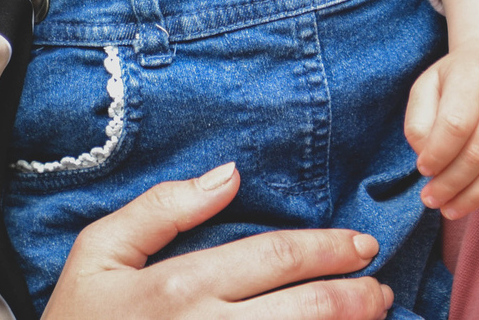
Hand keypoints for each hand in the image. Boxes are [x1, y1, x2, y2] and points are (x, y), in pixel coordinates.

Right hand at [42, 163, 393, 319]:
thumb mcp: (98, 253)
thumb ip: (161, 209)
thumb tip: (228, 173)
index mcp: (181, 287)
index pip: (276, 257)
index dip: (329, 249)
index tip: (362, 246)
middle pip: (307, 310)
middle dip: (357, 297)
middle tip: (380, 289)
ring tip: (373, 318)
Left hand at [404, 46, 478, 221]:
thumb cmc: (460, 80)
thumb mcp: (429, 86)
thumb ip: (419, 122)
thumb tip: (429, 160)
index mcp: (474, 73)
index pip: (455, 125)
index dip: (437, 156)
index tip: (423, 170)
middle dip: (451, 184)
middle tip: (432, 199)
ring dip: (476, 197)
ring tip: (452, 208)